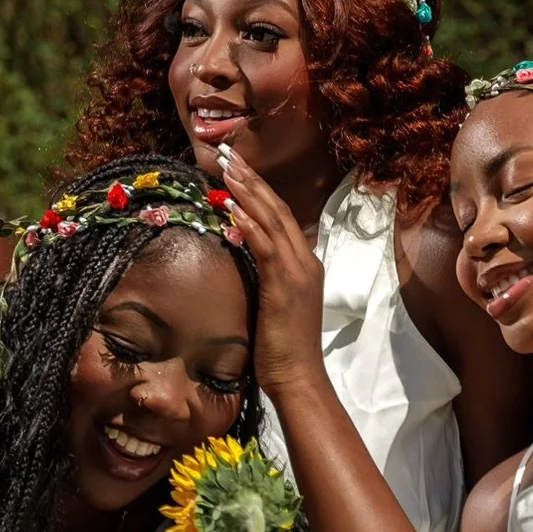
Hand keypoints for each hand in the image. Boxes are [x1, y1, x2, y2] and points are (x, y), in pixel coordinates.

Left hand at [215, 147, 325, 395]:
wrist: (298, 378)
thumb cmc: (282, 348)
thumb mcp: (276, 303)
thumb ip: (267, 277)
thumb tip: (247, 258)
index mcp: (305, 264)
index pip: (280, 216)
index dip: (258, 190)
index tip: (236, 168)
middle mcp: (306, 261)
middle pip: (277, 208)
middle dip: (251, 179)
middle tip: (228, 154)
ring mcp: (298, 271)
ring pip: (272, 219)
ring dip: (247, 191)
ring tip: (227, 168)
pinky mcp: (285, 284)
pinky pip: (265, 245)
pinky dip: (249, 222)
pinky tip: (231, 205)